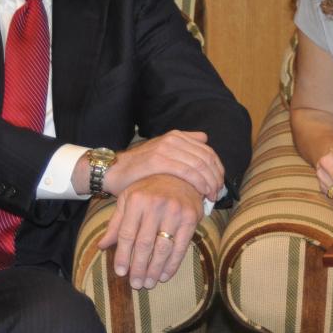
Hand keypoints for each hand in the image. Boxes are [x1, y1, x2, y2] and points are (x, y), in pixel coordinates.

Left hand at [97, 173, 203, 289]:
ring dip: (154, 269)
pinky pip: (180, 247)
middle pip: (144, 244)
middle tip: (136, 284)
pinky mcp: (190, 218)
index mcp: (136, 200)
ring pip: (162, 248)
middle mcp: (155, 205)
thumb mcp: (128, 199)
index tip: (120, 272)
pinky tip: (165, 275)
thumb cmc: (150, 190)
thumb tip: (101, 246)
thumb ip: (116, 223)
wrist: (181, 176)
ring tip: (148, 283)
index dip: (122, 256)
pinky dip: (172, 264)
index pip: (126, 234)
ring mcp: (174, 211)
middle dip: (138, 267)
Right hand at [104, 130, 224, 200]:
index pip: (208, 151)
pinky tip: (201, 193)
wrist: (113, 171)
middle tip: (217, 193)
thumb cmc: (140, 167)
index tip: (219, 184)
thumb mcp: (163, 151)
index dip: (218, 169)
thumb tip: (204, 138)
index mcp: (177, 136)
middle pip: (206, 158)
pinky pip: (187, 171)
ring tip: (211, 196)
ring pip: (199, 165)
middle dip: (216, 177)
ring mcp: (166, 148)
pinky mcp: (158, 160)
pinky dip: (198, 183)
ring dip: (209, 182)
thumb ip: (184, 144)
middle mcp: (173, 139)